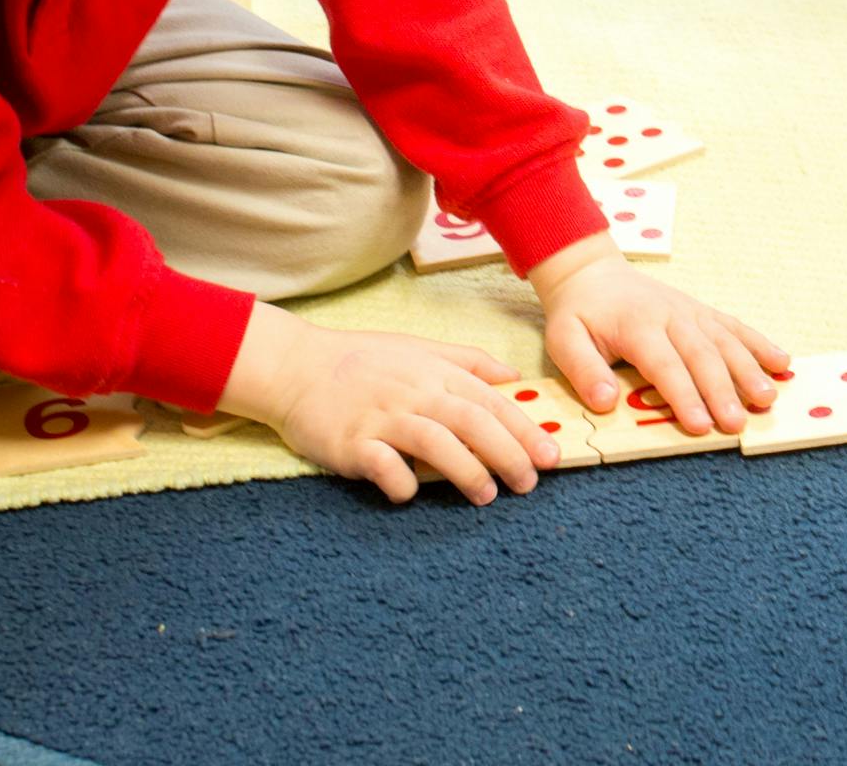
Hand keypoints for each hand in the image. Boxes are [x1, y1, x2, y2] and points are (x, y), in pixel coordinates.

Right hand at [217, 305, 556, 504]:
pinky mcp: (351, 442)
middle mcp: (413, 392)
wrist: (295, 367)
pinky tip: (411, 493)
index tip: (550, 455)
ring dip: (466, 470)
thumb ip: (466, 362)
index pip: (489, 399)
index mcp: (433, 371)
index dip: (523, 428)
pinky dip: (401, 480)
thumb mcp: (418, 349)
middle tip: (529, 482)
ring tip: (487, 496)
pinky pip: (382, 464)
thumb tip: (512, 375)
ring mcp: (381, 416)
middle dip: (507, 452)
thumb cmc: (361, 362)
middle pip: (470, 420)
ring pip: (435, 441)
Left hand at [529, 236, 787, 435]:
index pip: (664, 364)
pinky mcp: (702, 313)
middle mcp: (671, 316)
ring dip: (749, 370)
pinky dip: (759, 344)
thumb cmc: (579, 314)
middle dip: (722, 390)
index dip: (683, 395)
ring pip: (725, 341)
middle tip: (738, 423)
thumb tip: (606, 401)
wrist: (592, 273)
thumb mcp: (563, 339)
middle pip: (702, 355)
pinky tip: (781, 362)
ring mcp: (691, 312)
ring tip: (768, 398)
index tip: (698, 424)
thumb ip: (583, 369)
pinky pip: (735, 327)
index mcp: (637, 325)